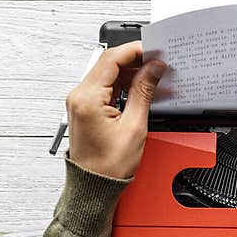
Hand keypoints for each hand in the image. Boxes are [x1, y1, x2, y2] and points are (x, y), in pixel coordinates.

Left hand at [66, 42, 166, 178]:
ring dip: (130, 72)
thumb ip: (144, 91)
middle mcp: (79, 96)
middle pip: (108, 63)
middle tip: (157, 63)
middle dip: (135, 60)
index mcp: (87, 98)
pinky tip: (138, 88)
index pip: (111, 58)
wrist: (94, 186)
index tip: (154, 51)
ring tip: (152, 77)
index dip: (135, 50)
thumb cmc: (108, 166)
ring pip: (107, 74)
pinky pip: (104, 87)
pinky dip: (122, 84)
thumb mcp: (134, 126)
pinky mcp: (85, 108)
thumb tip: (153, 69)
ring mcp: (80, 102)